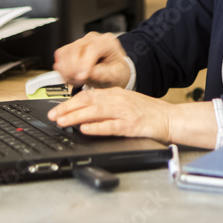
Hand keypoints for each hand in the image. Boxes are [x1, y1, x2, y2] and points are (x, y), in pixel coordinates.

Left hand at [47, 88, 173, 142]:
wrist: (170, 118)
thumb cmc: (148, 113)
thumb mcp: (125, 103)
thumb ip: (106, 105)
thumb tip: (84, 112)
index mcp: (115, 94)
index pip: (87, 95)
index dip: (69, 102)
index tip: (56, 109)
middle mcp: (118, 100)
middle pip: (88, 102)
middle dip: (67, 109)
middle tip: (52, 116)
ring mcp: (125, 112)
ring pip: (95, 112)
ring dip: (76, 117)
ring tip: (62, 122)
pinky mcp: (131, 125)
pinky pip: (111, 126)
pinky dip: (97, 127)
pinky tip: (85, 129)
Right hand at [52, 32, 131, 88]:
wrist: (113, 70)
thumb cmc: (116, 71)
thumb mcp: (116, 75)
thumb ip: (103, 73)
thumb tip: (88, 73)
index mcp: (107, 42)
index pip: (92, 49)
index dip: (84, 63)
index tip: (81, 77)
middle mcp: (92, 39)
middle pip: (75, 49)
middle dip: (73, 69)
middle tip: (78, 82)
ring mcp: (80, 42)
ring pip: (65, 52)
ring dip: (66, 70)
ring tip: (76, 80)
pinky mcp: (71, 47)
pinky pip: (60, 55)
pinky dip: (62, 68)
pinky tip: (71, 76)